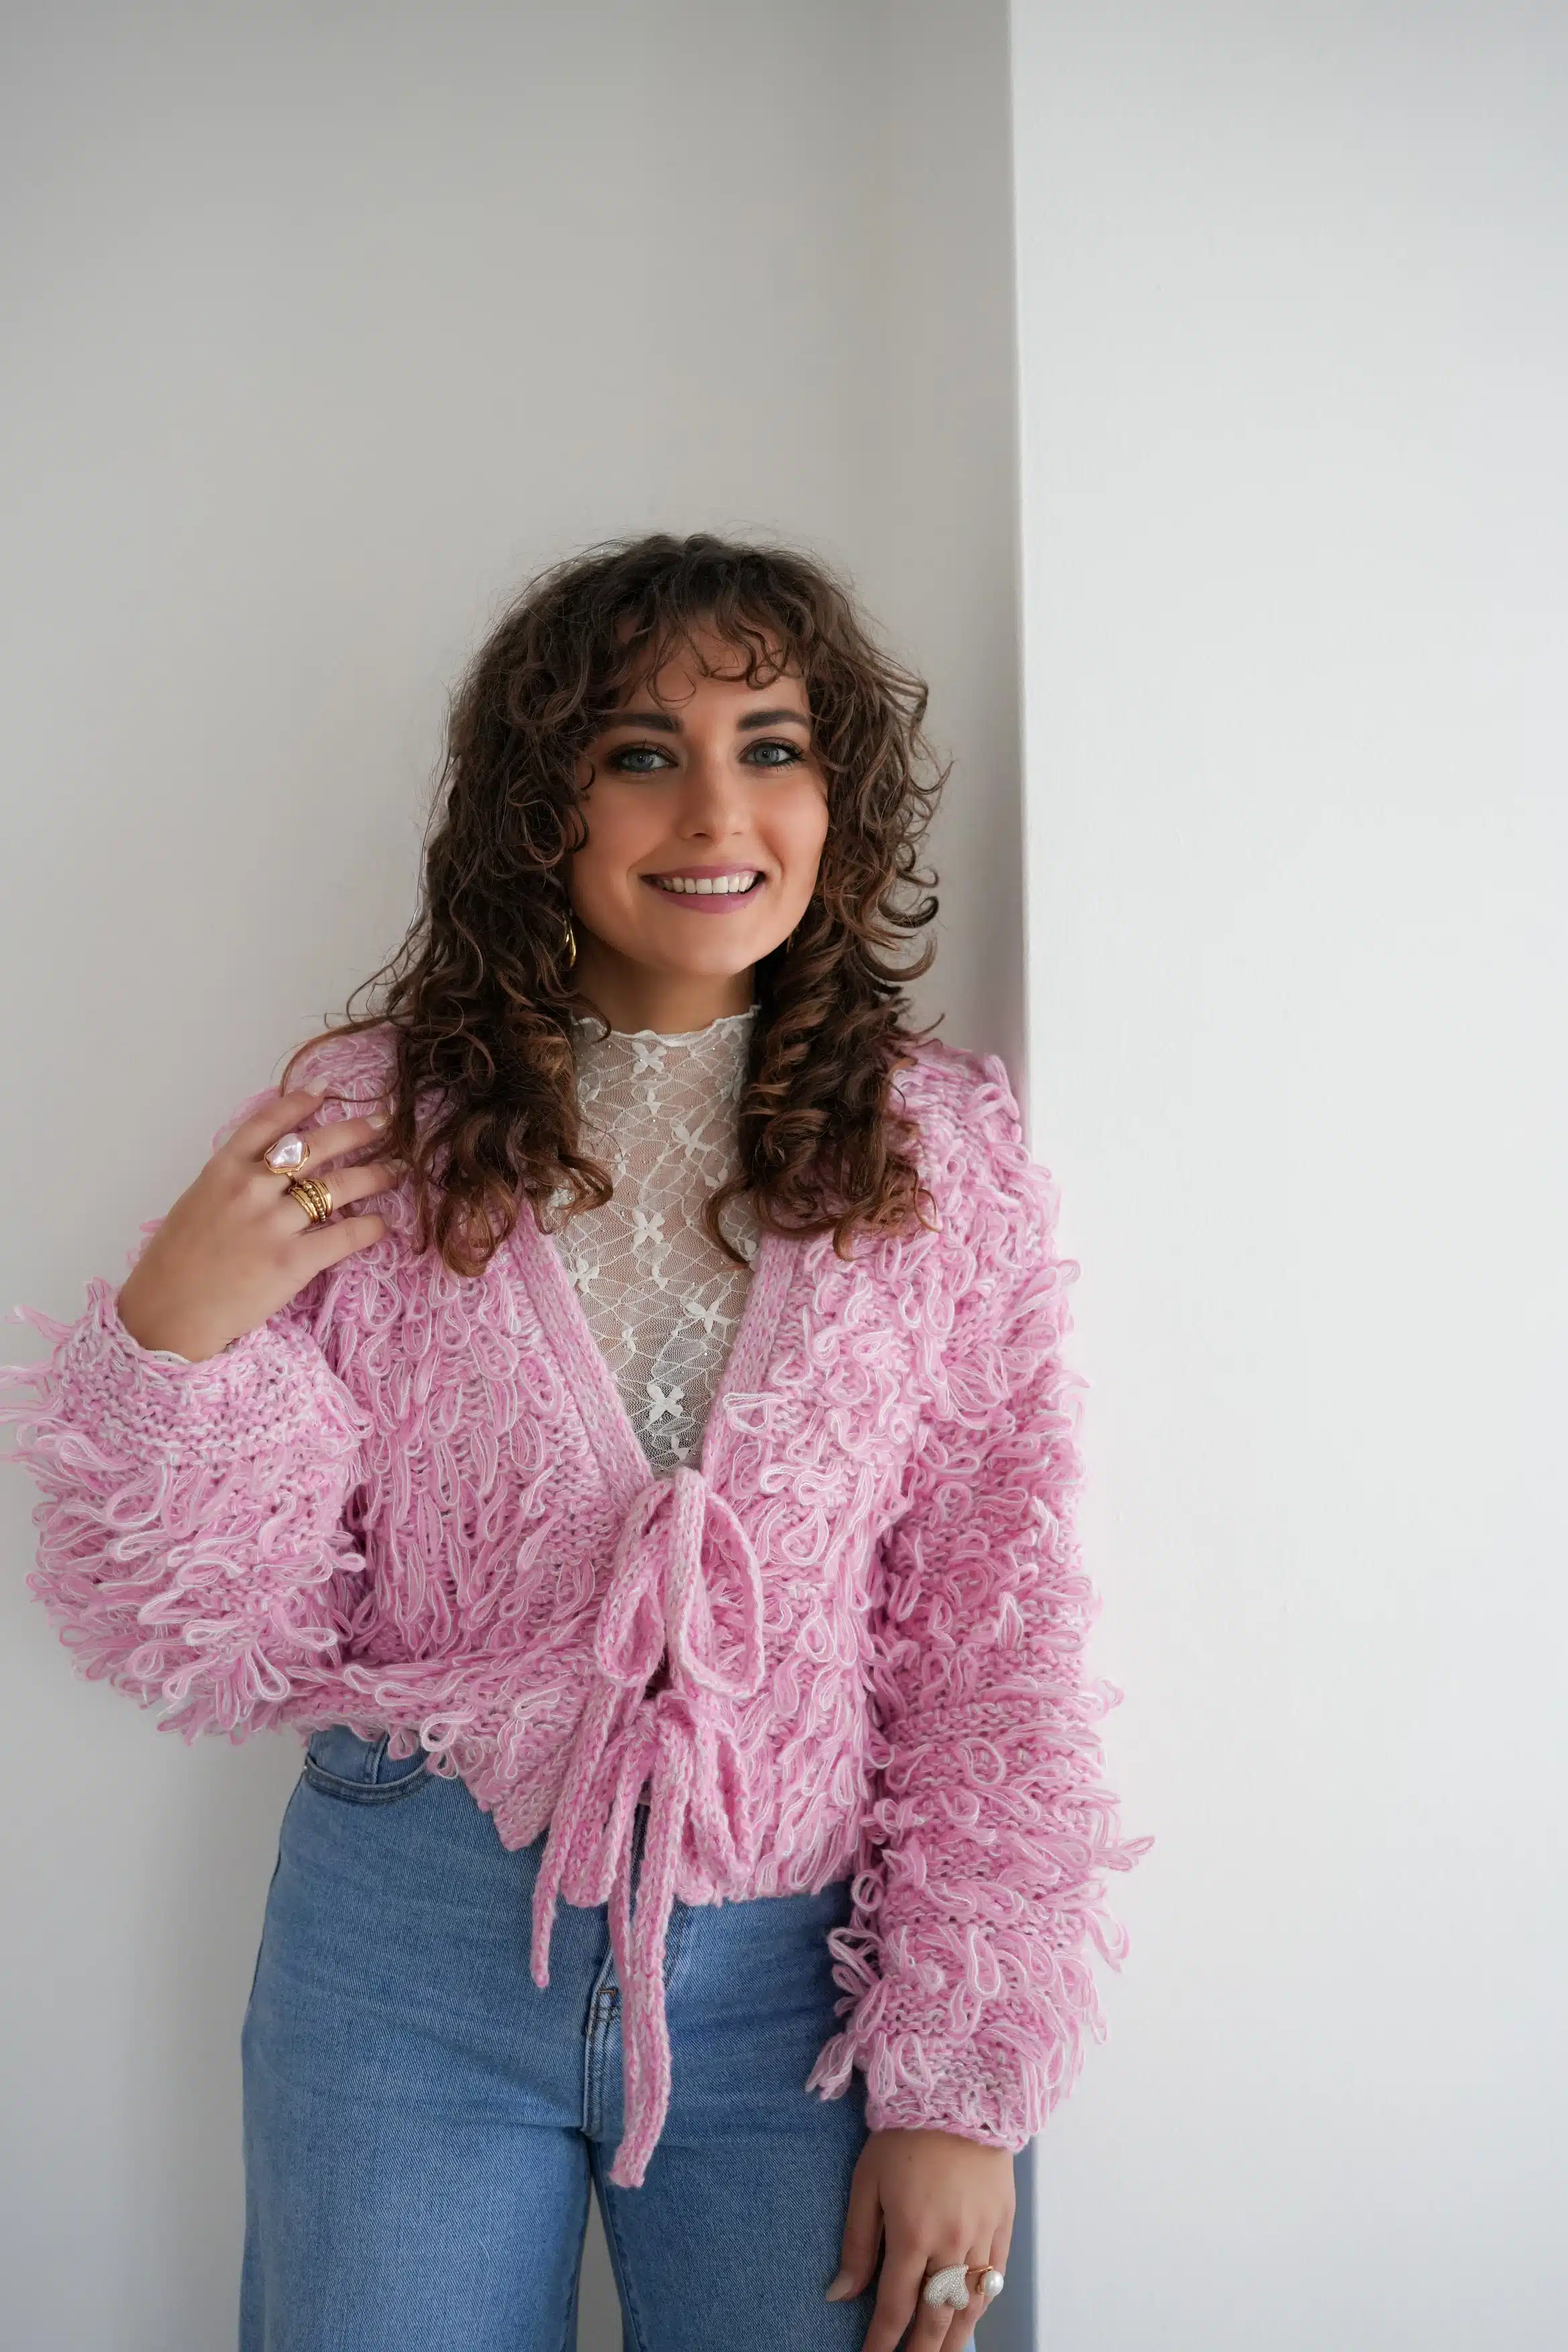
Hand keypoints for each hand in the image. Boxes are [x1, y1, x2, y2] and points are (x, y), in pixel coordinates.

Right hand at [115, 1088, 398, 1361]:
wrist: (167, 1314)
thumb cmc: (174, 1264)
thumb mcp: (195, 1204)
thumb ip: (230, 1182)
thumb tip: (264, 1168)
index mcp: (223, 1170)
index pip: (268, 1124)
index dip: (300, 1103)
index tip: (326, 1091)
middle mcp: (251, 1188)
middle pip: (315, 1147)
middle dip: (356, 1131)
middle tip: (384, 1124)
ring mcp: (273, 1224)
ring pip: (339, 1187)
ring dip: (373, 1175)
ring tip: (395, 1171)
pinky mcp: (292, 1261)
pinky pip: (345, 1236)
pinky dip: (371, 1228)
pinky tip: (383, 1225)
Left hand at [827, 2128, 1013, 2350]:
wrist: (959, 2092)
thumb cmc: (903, 2135)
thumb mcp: (866, 2184)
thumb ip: (857, 2245)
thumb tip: (840, 2294)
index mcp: (912, 2235)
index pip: (894, 2308)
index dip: (881, 2343)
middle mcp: (951, 2245)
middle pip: (936, 2319)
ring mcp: (982, 2237)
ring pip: (970, 2307)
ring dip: (953, 2340)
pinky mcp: (1004, 2225)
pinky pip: (995, 2280)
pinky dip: (981, 2306)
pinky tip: (970, 2319)